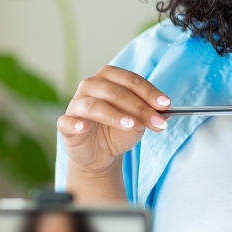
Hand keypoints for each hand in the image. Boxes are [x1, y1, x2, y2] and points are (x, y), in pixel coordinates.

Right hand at [56, 66, 171, 177]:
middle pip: (115, 92)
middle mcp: (91, 85)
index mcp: (109, 77)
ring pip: (94, 105)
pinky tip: (84, 127)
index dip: (149, 92)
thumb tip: (165, 111)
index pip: (130, 80)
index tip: (166, 105)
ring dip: (114, 115)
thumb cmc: (119, 130)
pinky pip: (67, 121)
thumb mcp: (139, 121)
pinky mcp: (65, 124)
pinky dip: (76, 123)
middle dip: (139, 107)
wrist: (101, 154)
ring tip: (132, 126)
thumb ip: (150, 114)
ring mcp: (76, 104)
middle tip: (157, 122)